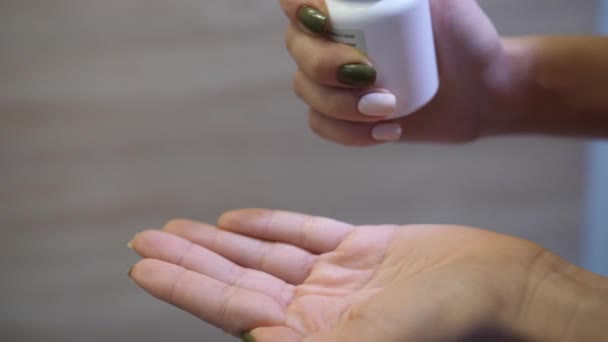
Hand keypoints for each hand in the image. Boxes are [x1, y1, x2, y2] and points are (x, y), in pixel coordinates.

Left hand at [128, 209, 606, 340]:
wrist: (497, 285)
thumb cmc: (444, 321)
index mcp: (311, 337)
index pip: (231, 309)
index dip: (183, 287)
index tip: (142, 266)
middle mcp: (317, 310)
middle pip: (238, 281)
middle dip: (188, 261)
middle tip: (142, 238)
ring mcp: (337, 279)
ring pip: (263, 256)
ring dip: (219, 242)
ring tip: (176, 227)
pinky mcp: (360, 250)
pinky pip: (305, 234)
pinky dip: (270, 226)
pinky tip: (236, 220)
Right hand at [279, 0, 525, 144]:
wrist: (481, 87)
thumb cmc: (464, 35)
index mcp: (347, 3)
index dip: (296, 5)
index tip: (324, 19)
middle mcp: (330, 37)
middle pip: (297, 45)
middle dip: (324, 63)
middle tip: (369, 73)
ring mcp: (332, 78)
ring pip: (305, 88)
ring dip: (342, 104)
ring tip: (391, 108)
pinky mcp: (341, 114)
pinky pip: (320, 124)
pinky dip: (349, 131)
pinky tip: (388, 131)